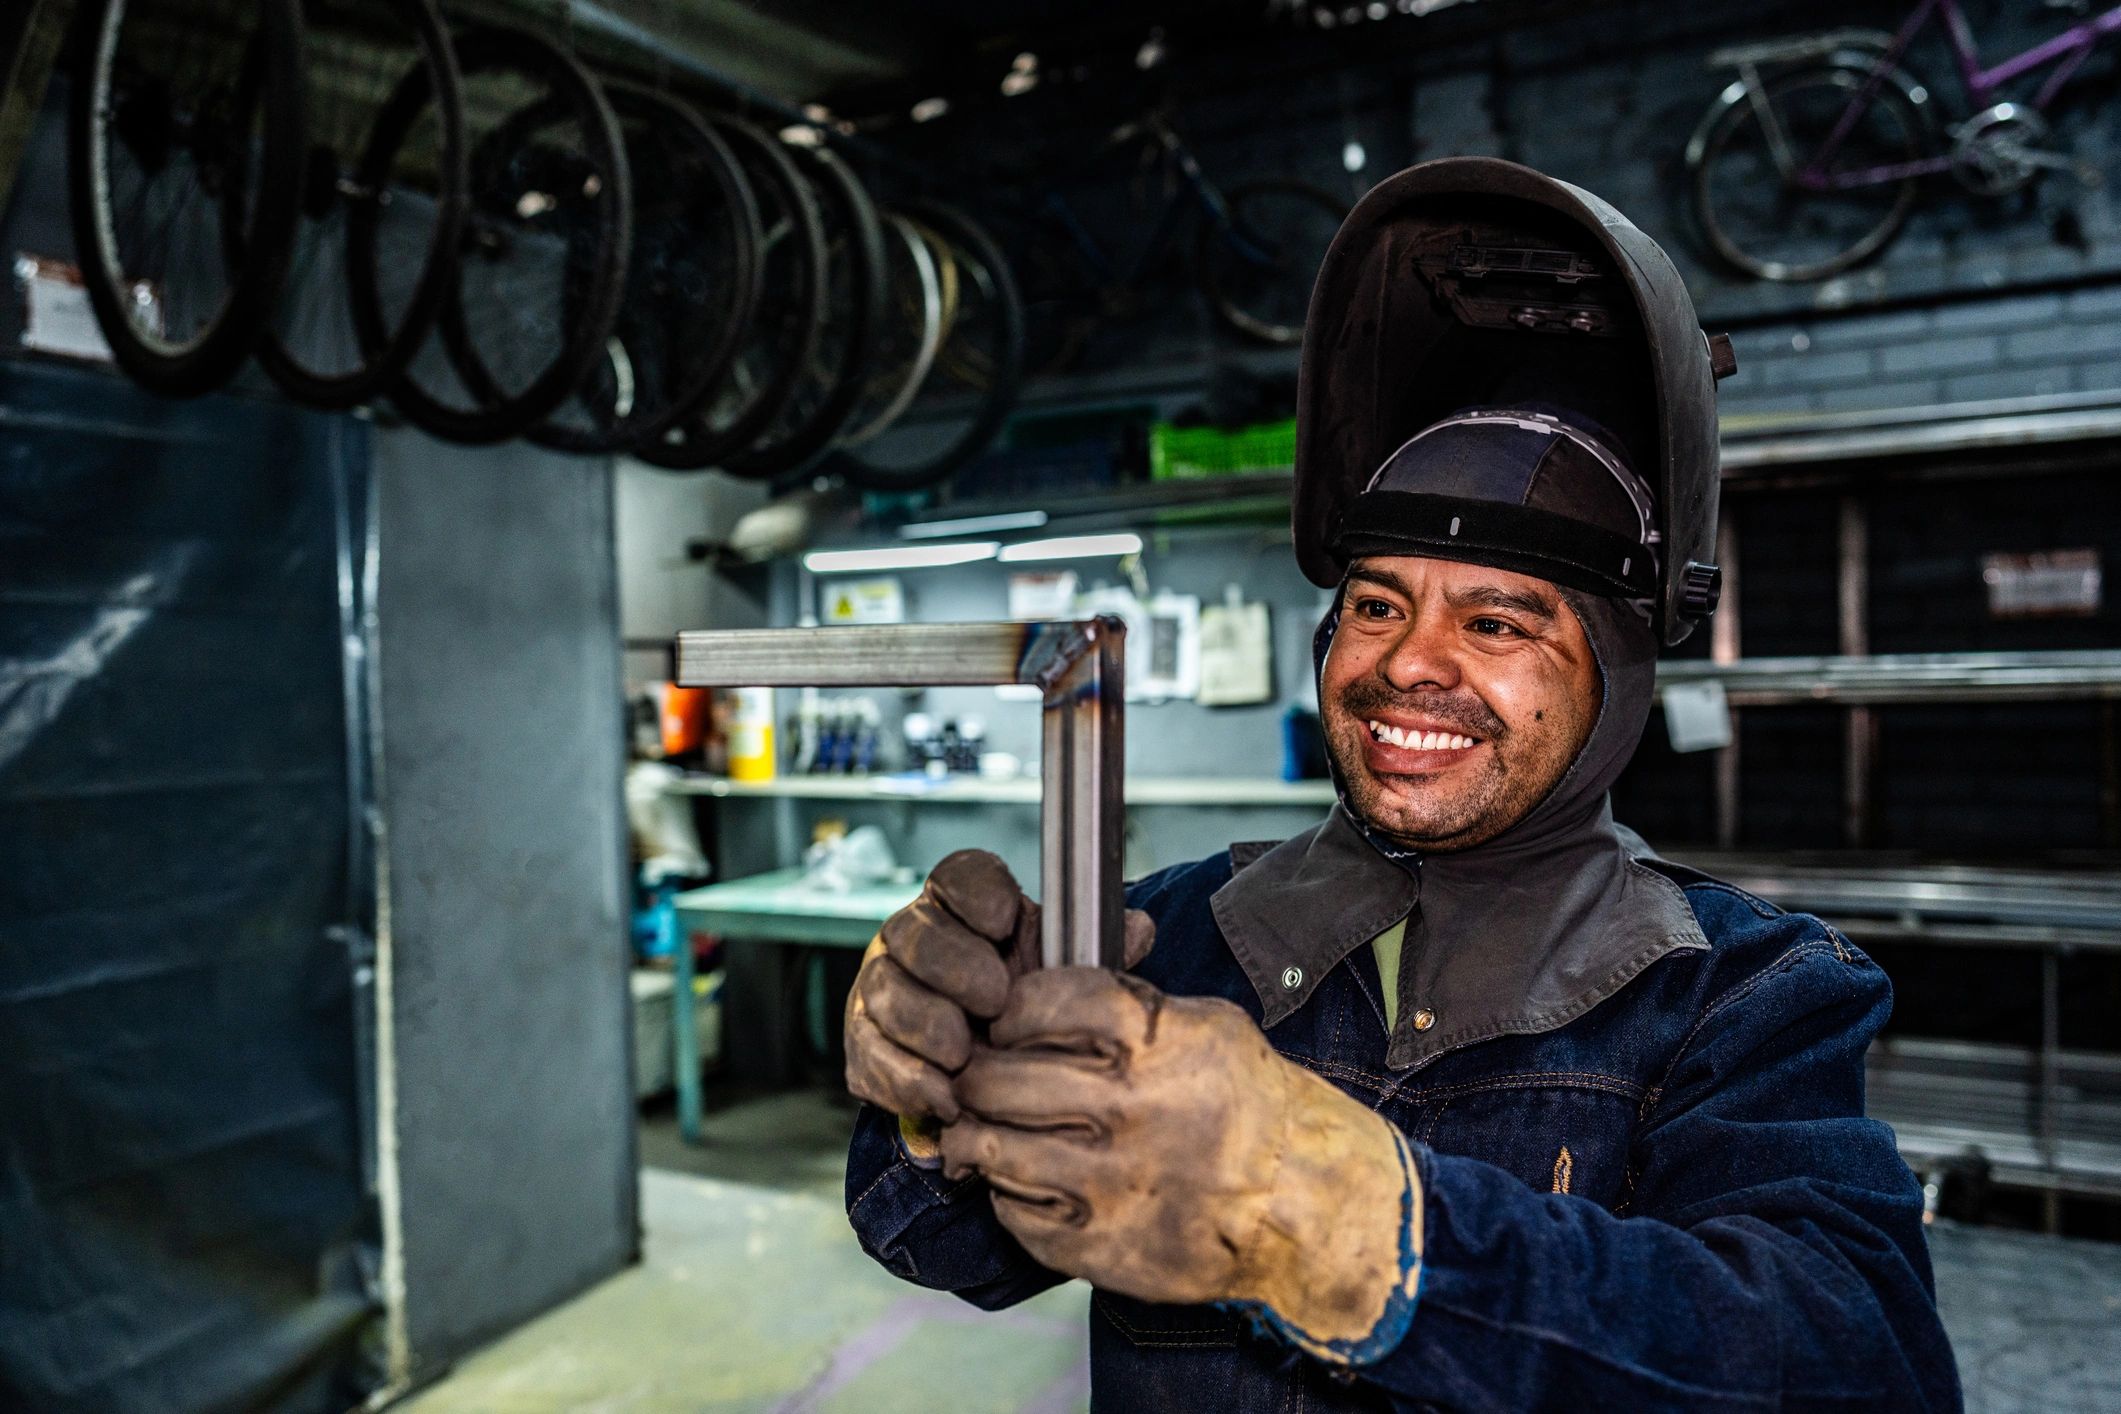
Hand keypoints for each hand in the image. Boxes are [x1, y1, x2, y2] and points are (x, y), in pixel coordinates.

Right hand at [842, 850, 1152, 1123]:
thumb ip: (1096, 953)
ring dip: (925, 1025)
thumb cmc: (1025, 1011)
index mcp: (962, 909)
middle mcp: (913, 939)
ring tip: (963, 1057)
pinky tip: (942, 1097)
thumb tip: (1140, 929)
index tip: (1005, 920)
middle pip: (915, 932)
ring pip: (886, 992)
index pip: (958, 876)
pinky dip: (905, 1079)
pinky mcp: (865, 1045)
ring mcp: (882, 989)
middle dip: (952, 965)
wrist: (983, 1074)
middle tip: (994, 1001)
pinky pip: (871, 1055)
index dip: (976, 892)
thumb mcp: (1060, 977)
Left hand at [939, 968, 1421, 1360]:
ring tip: (985, 1133)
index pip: (1036, 1003)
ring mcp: (1110, 1182)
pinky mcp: (1099, 1245)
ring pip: (990, 1147)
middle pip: (996, 1078)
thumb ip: (1126, 1005)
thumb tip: (1039, 992)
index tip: (1006, 1025)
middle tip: (978, 1082)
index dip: (1009, 1012)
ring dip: (979, 1137)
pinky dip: (1009, 1194)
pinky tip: (1029, 1182)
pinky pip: (1014, 1211)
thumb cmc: (1249, 1103)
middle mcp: (1127, 1107)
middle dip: (977, 1077)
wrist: (1304, 1203)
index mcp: (1153, 1040)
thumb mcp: (1204, 1025)